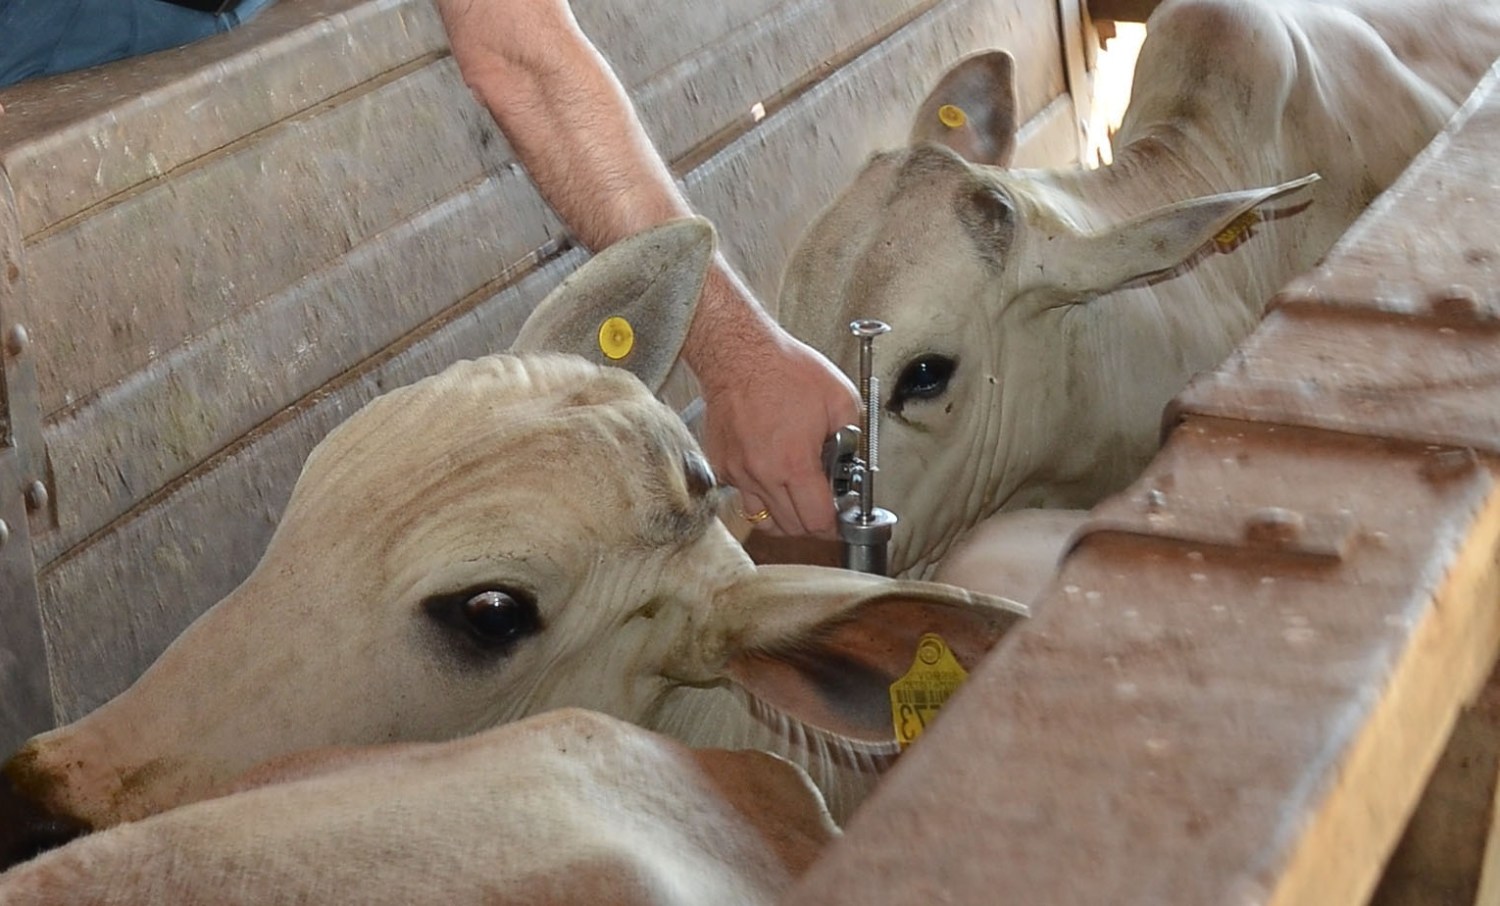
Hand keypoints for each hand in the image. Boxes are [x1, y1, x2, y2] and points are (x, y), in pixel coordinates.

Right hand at [697, 323, 859, 538]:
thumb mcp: (840, 399)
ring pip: (764, 519)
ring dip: (785, 516)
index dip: (834, 525)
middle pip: (791, 527)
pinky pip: (743, 495)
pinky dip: (761, 493)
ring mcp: (737, 472)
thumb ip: (853, 440)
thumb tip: (854, 467)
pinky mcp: (722, 465)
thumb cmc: (785, 370)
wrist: (739, 353)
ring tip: (797, 495)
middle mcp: (761, 472)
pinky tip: (773, 472)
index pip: (816, 520)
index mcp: (793, 461)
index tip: (840, 518)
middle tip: (824, 503)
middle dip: (813, 521)